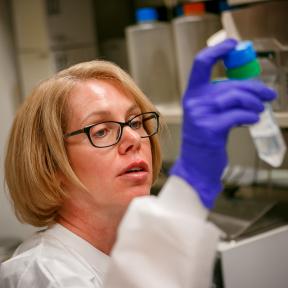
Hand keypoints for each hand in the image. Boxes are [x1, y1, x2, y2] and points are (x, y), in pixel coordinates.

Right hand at [170, 39, 276, 208]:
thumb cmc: (205, 138)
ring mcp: (200, 115)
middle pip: (229, 83)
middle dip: (254, 87)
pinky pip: (237, 115)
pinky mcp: (210, 129)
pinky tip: (253, 120)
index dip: (218, 50)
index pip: (201, 63)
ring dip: (254, 102)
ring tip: (260, 109)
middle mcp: (194, 102)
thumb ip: (223, 98)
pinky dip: (250, 116)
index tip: (234, 45)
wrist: (195, 165)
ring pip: (234, 97)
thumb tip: (250, 87)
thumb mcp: (210, 113)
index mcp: (192, 94)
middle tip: (268, 93)